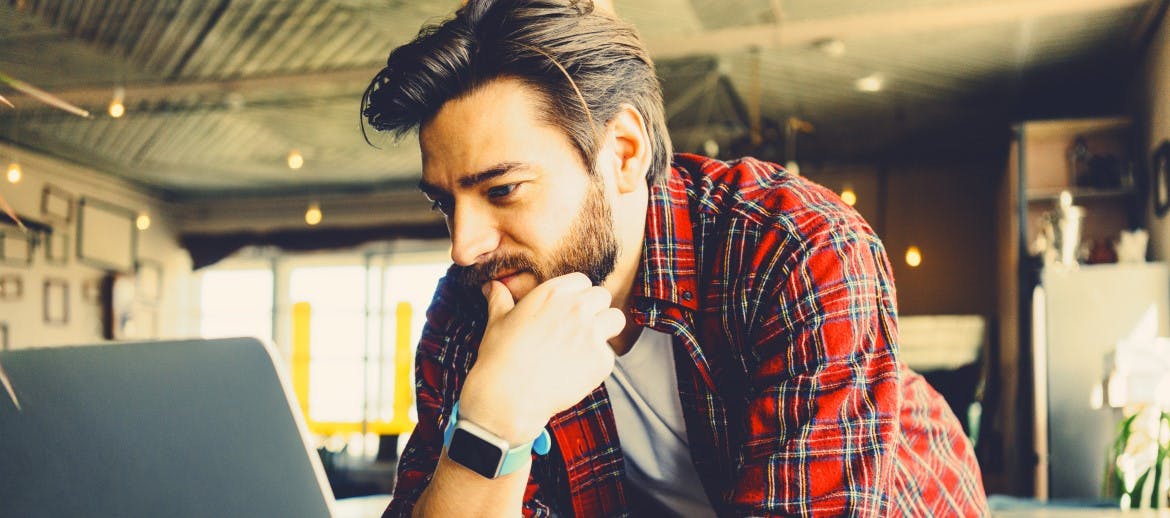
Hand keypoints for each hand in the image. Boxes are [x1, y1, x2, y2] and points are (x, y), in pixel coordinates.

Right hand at [459, 272, 624, 443]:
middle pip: (602, 297)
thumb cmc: (499, 357)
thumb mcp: (497, 321)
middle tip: (579, 329)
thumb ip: (500, 298)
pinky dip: (598, 362)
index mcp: (553, 293)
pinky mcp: (601, 360)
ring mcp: (592, 333)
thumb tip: (492, 285)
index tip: (569, 310)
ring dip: (606, 330)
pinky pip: (610, 354)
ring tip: (588, 346)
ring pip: (616, 320)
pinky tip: (578, 371)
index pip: (582, 281)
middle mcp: (576, 308)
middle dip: (594, 310)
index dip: (577, 295)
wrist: (507, 395)